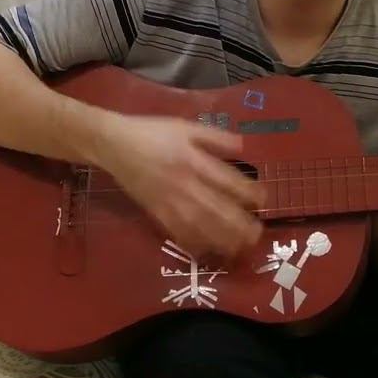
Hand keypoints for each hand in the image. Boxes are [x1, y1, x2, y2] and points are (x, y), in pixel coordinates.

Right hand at [95, 115, 263, 261]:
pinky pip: (177, 232)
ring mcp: (169, 201)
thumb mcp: (186, 126)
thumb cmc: (152, 132)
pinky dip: (193, 243)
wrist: (114, 144)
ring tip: (240, 248)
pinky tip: (207, 251)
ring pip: (199, 225)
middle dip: (239, 225)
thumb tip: (244, 146)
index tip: (262, 200)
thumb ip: (215, 137)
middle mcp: (184, 183)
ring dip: (221, 239)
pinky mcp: (155, 212)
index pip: (227, 181)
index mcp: (193, 159)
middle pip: (217, 209)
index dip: (248, 193)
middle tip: (257, 234)